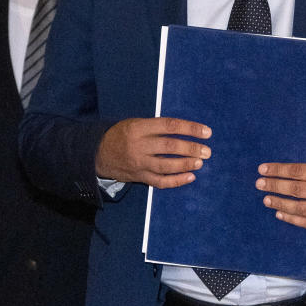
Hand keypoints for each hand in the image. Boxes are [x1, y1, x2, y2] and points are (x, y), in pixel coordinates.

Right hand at [96, 117, 211, 188]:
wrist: (98, 153)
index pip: (169, 126)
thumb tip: (187, 131)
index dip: (190, 128)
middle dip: (191, 149)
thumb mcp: (136, 123)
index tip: (206, 132)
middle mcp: (139, 145)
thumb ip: (157, 127)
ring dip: (185, 164)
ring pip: (166, 166)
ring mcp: (139, 163)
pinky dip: (176, 181)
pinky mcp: (139, 177)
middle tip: (207, 151)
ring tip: (200, 162)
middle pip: (169, 147)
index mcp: (139, 128)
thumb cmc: (122, 134)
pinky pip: (160, 182)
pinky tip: (190, 177)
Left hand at [256, 161, 305, 228]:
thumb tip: (287, 172)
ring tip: (266, 199)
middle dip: (275, 186)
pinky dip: (292, 219)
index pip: (298, 172)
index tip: (263, 169)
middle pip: (296, 190)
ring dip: (280, 203)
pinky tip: (279, 213)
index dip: (279, 170)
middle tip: (259, 184)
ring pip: (300, 208)